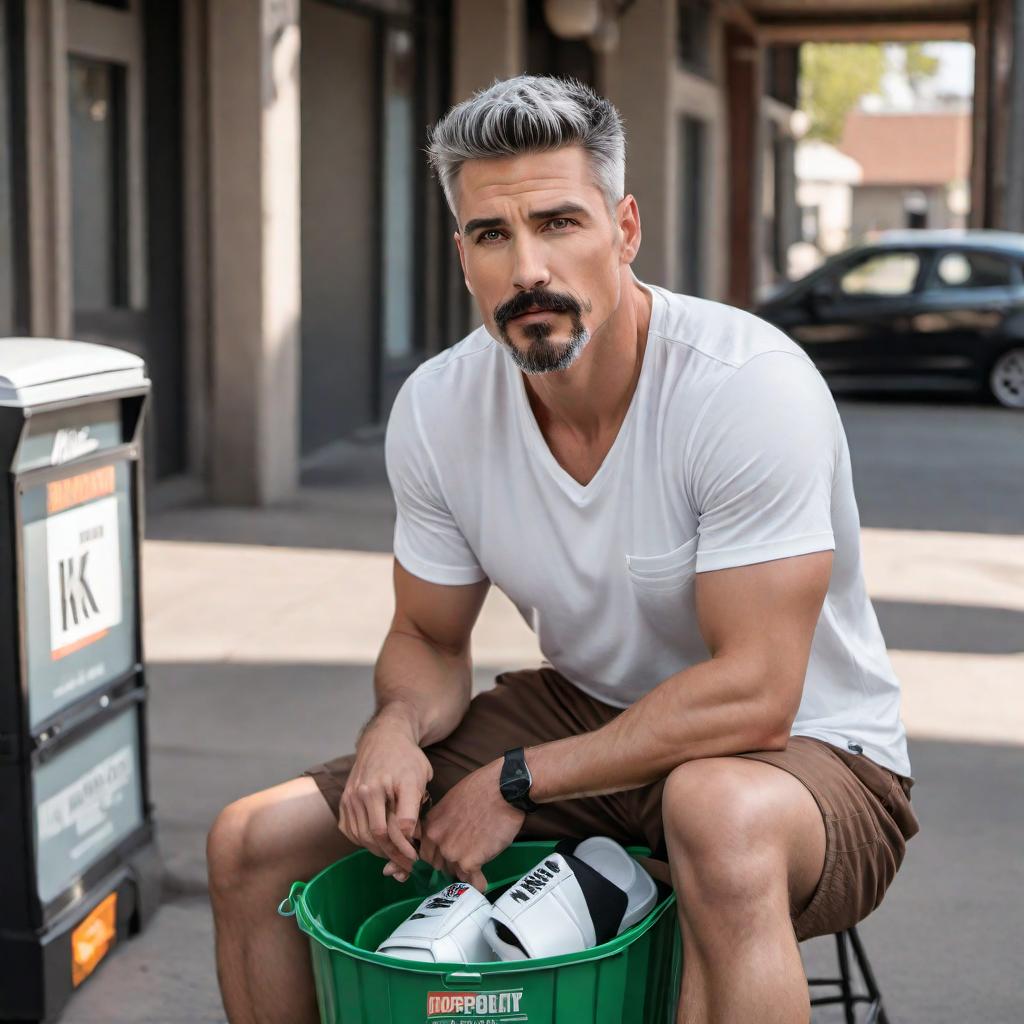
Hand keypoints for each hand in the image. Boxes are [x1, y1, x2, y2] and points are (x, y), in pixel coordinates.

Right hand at [340, 708, 430, 877]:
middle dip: (393, 855)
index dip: (405, 848)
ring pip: (361, 836)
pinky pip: (350, 830)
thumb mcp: (419, 779)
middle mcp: (363, 792)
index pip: (393, 829)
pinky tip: (377, 843)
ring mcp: (350, 796)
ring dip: (378, 851)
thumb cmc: (407, 759)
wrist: (384, 738)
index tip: (416, 858)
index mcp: (384, 786)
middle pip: (376, 836)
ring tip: (394, 856)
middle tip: (407, 864)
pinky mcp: (344, 799)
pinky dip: (362, 841)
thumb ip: (412, 808)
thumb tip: (409, 837)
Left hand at [413, 760, 524, 891]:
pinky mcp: (469, 862)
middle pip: (439, 865)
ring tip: (476, 872)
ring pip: (455, 874)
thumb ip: (445, 822)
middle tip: (466, 863)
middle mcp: (436, 840)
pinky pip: (471, 882)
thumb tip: (450, 834)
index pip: (426, 852)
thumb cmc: (483, 789)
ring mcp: (451, 852)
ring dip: (465, 874)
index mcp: (431, 824)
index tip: (448, 858)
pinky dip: (478, 883)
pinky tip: (483, 882)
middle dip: (451, 866)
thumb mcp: (453, 801)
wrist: (503, 789)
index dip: (437, 856)